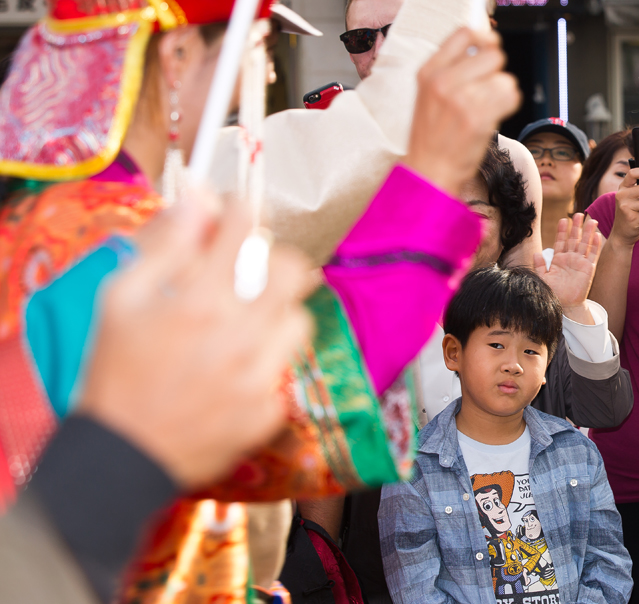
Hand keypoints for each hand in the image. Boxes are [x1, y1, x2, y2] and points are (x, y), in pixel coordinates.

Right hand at [77, 193, 314, 490]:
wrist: (122, 454)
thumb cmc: (115, 374)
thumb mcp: (121, 301)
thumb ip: (164, 248)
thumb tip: (196, 200)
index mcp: (200, 302)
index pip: (242, 231)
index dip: (241, 210)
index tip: (237, 210)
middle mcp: (239, 335)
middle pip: (293, 272)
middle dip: (276, 260)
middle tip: (258, 269)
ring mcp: (259, 375)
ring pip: (299, 321)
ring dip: (277, 313)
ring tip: (248, 324)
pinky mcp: (269, 409)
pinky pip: (285, 369)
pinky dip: (267, 363)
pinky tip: (237, 370)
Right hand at [404, 27, 520, 195]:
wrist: (429, 172)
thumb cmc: (431, 138)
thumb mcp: (428, 95)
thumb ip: (450, 70)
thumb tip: (481, 47)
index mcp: (429, 72)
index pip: (464, 33)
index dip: (484, 38)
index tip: (489, 48)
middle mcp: (444, 82)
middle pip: (493, 54)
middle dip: (497, 71)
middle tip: (488, 89)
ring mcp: (462, 99)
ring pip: (505, 78)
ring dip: (503, 92)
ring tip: (488, 108)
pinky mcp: (479, 118)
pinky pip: (511, 97)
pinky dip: (509, 105)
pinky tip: (495, 116)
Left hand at [534, 213, 601, 324]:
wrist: (565, 305)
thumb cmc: (554, 293)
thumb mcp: (542, 279)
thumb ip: (539, 266)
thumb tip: (536, 253)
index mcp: (558, 259)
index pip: (560, 241)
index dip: (562, 231)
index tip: (563, 220)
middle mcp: (570, 258)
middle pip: (574, 239)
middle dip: (576, 227)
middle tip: (579, 214)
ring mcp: (580, 262)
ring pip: (584, 244)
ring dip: (588, 232)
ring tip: (591, 220)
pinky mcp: (589, 268)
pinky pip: (593, 255)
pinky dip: (595, 245)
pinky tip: (597, 235)